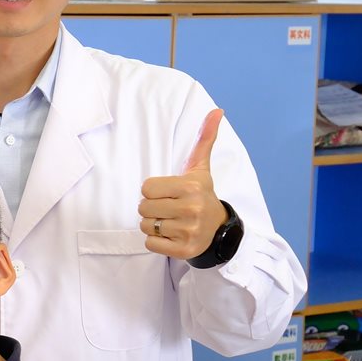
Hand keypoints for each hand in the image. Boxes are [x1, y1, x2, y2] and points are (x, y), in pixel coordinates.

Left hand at [139, 106, 226, 257]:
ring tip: (171, 221)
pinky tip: (171, 235)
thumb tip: (217, 111)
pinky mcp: (183, 250)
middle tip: (169, 208)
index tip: (168, 193)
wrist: (218, 229)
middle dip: (152, 208)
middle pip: (143, 208)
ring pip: (145, 226)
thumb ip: (204, 139)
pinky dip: (156, 241)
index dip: (153, 191)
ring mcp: (187, 231)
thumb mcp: (201, 168)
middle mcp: (191, 209)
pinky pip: (150, 243)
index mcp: (191, 187)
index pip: (145, 188)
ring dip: (153, 225)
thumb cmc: (202, 195)